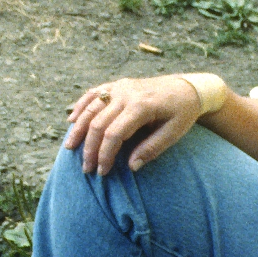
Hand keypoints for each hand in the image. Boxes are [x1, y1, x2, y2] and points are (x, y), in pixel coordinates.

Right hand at [63, 74, 204, 175]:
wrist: (187, 88)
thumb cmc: (182, 113)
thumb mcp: (174, 133)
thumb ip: (152, 149)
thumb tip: (131, 167)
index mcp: (142, 106)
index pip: (115, 133)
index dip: (105, 154)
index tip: (102, 171)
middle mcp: (127, 93)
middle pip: (98, 122)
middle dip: (89, 147)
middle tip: (86, 168)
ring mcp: (120, 87)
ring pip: (91, 107)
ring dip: (78, 128)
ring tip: (70, 147)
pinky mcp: (117, 85)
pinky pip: (93, 94)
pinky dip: (80, 107)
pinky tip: (71, 121)